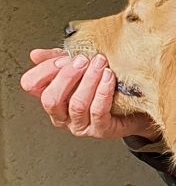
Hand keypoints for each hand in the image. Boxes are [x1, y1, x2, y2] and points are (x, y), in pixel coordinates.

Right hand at [21, 48, 159, 140]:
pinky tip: (108, 77)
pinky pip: (98, 111)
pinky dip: (103, 92)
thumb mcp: (80, 70)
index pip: (31, 85)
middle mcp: (61, 116)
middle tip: (83, 59)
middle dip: (67, 76)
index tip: (64, 57)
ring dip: (88, 81)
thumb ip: (59, 61)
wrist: (134, 109)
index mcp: (51, 98)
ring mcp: (80, 126)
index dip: (45, 69)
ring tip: (100, 64)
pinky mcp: (100, 130)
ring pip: (77, 104)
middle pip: (51, 98)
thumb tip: (36, 54)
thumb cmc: (103, 89)